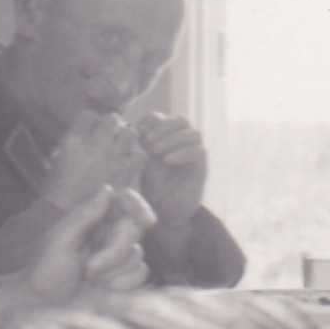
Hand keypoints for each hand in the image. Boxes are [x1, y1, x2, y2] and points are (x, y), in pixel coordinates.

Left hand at [26, 185, 154, 303]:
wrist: (44, 307)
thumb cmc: (45, 271)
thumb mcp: (61, 240)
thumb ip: (85, 215)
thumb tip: (108, 189)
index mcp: (91, 219)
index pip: (123, 200)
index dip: (138, 205)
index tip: (147, 220)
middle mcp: (107, 234)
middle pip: (133, 228)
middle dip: (114, 250)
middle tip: (90, 266)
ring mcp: (117, 257)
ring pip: (137, 253)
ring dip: (112, 269)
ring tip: (89, 278)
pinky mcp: (125, 278)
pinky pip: (141, 272)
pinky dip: (123, 283)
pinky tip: (102, 289)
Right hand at [42, 112, 145, 210]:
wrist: (65, 214)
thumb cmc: (59, 189)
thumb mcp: (58, 159)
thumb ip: (73, 142)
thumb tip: (86, 132)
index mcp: (73, 140)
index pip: (90, 115)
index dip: (94, 122)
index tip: (94, 133)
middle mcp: (93, 145)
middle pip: (113, 119)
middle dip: (115, 127)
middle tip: (113, 139)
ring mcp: (110, 158)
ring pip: (131, 133)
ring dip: (129, 140)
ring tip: (123, 150)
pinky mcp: (123, 174)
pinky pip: (140, 155)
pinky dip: (137, 159)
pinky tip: (129, 165)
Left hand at [136, 111, 208, 230]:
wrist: (164, 211)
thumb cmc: (148, 186)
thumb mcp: (139, 164)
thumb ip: (136, 145)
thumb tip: (127, 127)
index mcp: (165, 138)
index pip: (162, 117)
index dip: (151, 120)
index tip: (139, 131)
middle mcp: (182, 143)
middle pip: (182, 120)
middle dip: (164, 127)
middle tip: (148, 140)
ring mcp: (194, 154)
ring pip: (194, 134)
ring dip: (173, 139)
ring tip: (157, 151)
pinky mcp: (201, 168)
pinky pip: (200, 151)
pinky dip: (183, 152)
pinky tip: (167, 160)